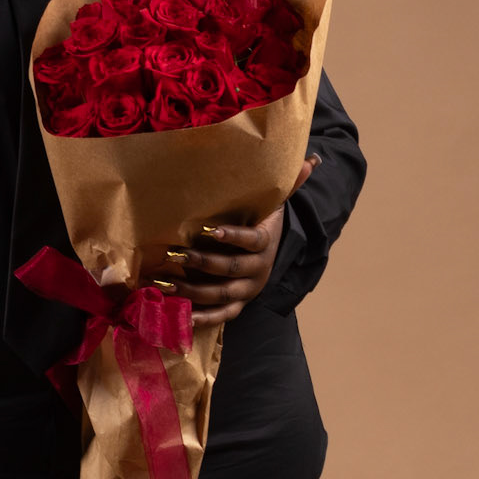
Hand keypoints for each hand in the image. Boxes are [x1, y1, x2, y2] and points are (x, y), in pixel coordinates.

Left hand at [157, 156, 319, 326]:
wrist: (267, 253)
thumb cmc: (259, 222)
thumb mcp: (272, 203)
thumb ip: (289, 183)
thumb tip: (313, 159)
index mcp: (266, 244)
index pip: (251, 241)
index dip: (232, 237)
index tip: (208, 231)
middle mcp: (258, 270)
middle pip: (231, 269)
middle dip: (202, 263)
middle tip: (176, 254)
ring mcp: (247, 291)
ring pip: (221, 294)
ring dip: (192, 291)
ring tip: (165, 282)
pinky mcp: (237, 305)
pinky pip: (220, 316)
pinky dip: (200, 319)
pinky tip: (178, 316)